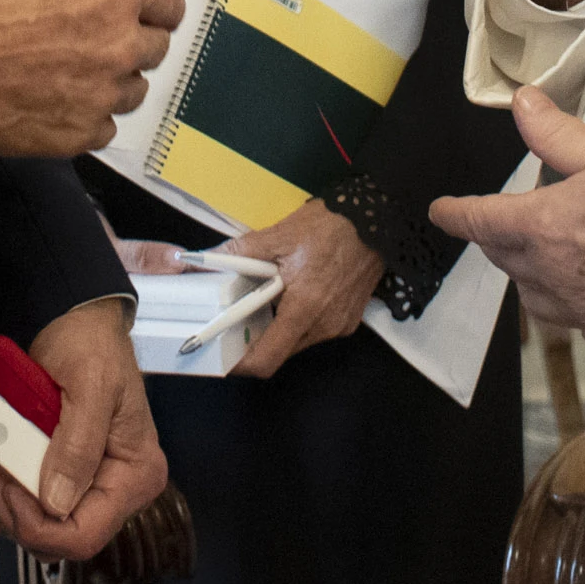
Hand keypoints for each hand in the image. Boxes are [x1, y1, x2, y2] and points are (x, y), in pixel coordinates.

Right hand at [0, 0, 186, 155]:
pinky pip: (103, 129)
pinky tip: (54, 94)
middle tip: (86, 23)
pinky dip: (86, 114)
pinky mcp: (69, 137)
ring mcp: (94, 97)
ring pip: (131, 90)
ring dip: (112, 76)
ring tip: (71, 59)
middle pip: (155, 46)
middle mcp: (115, 47)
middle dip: (130, 33)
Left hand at [0, 300, 167, 560]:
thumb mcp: (89, 385)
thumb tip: (56, 501)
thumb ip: (76, 446)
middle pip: (62, 537)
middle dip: (16, 515)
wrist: (78, 323)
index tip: (5, 490)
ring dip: (7, 504)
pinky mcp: (72, 477)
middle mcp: (121, 488)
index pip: (86, 534)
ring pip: (44, 527)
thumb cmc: (92, 344)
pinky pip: (38, 505)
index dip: (38, 527)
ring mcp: (95, 485)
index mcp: (136, 473)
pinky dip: (10, 491)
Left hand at [218, 202, 381, 379]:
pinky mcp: (348, 319)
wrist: (378, 219)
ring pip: (297, 341)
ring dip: (278, 326)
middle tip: (239, 317)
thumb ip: (241, 252)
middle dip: (257, 339)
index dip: (240, 364)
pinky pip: (315, 330)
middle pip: (280, 351)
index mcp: (304, 309)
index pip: (267, 359)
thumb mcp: (280, 235)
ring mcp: (339, 325)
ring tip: (266, 298)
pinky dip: (298, 319)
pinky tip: (293, 293)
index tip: (223, 353)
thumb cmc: (332, 226)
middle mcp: (324, 325)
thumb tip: (206, 258)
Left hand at [431, 88, 584, 351]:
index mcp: (547, 228)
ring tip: (541, 256)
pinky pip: (577, 323)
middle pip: (507, 261)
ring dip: (529, 276)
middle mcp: (558, 278)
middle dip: (496, 240)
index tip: (440, 211)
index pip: (483, 222)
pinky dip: (570, 304)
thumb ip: (558, 135)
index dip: (456, 214)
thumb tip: (522, 105)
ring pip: (536, 299)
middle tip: (501, 223)